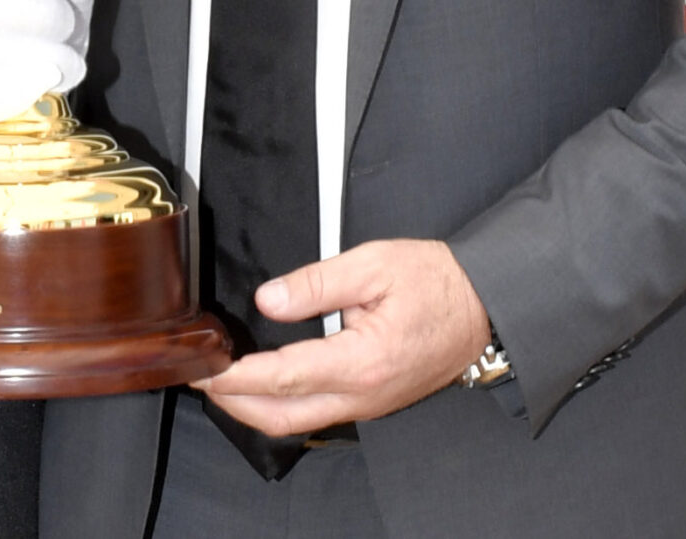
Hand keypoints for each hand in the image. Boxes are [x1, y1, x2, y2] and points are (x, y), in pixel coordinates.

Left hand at [194, 239, 491, 436]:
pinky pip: (318, 414)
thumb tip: (268, 300)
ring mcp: (369, 405)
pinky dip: (281, 405)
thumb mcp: (374, 264)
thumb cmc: (436, 281)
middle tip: (200, 376)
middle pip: (281, 416)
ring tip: (222, 381)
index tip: (204, 365)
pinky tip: (264, 383)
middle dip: (233, 403)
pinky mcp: (373, 402)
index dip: (235, 375)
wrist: (485, 306)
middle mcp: (363, 395)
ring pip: (298, 422)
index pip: (282, 378)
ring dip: (254, 408)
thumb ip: (316, 282)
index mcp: (362, 361)